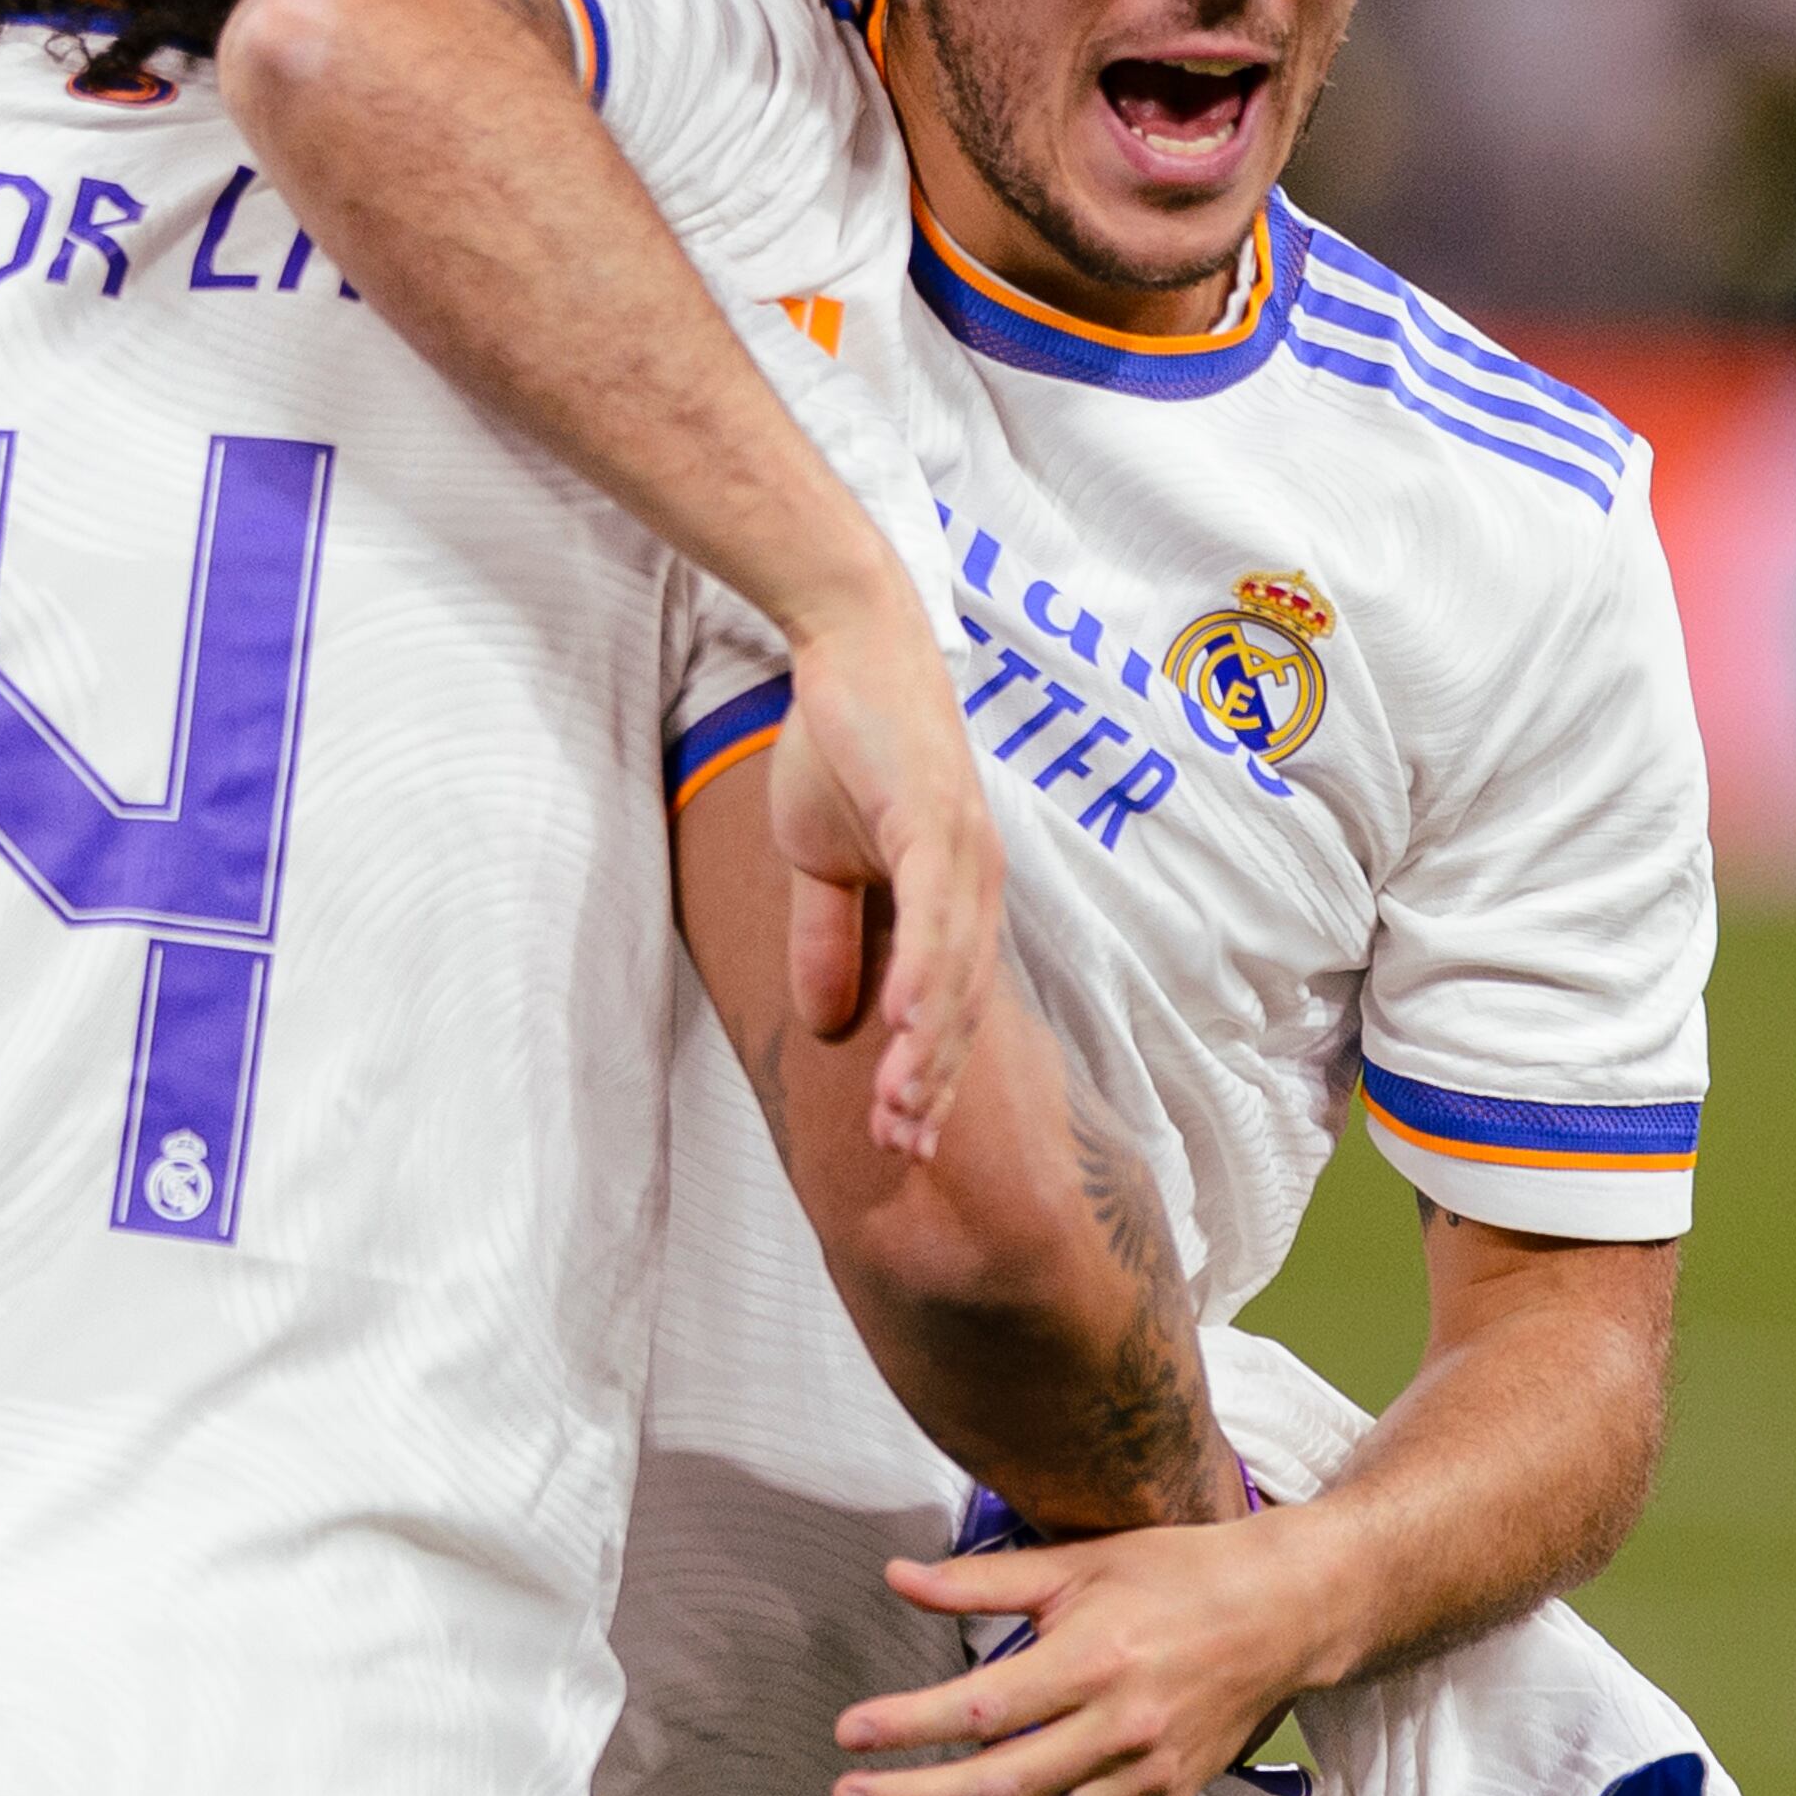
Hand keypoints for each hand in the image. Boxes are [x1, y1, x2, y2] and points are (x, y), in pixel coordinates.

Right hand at [763, 582, 1003, 1151]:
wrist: (846, 646)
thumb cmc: (842, 744)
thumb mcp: (819, 860)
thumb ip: (828, 939)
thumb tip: (827, 1024)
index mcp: (955, 895)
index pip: (951, 1006)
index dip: (929, 1074)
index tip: (899, 1139)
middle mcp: (976, 881)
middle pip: (964, 1003)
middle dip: (935, 1081)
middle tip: (902, 1149)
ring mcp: (964, 849)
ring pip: (954, 970)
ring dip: (929, 1045)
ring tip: (902, 1110)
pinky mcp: (936, 816)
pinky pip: (932, 909)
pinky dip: (924, 969)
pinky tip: (903, 1022)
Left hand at [829, 1517, 1324, 1795]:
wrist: (1283, 1615)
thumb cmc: (1176, 1575)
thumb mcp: (1078, 1561)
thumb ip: (982, 1580)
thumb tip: (895, 1577)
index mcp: (1094, 1658)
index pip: (982, 1708)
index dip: (909, 1727)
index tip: (849, 1734)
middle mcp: (1121, 1727)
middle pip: (1002, 1785)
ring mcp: (1147, 1777)